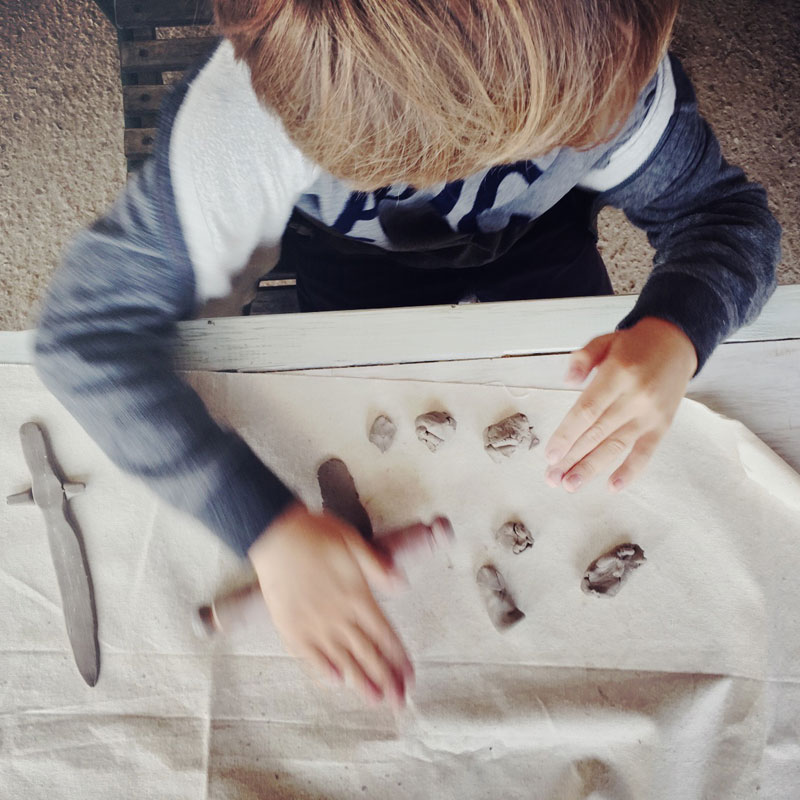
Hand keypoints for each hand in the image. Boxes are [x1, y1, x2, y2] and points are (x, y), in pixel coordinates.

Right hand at [248, 502, 413, 708]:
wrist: (276, 535)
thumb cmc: (317, 534)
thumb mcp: (354, 542)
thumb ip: (377, 567)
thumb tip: (401, 585)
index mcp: (357, 595)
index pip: (384, 634)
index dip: (398, 657)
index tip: (409, 676)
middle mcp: (338, 615)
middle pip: (366, 652)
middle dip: (385, 678)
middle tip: (398, 701)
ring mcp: (313, 623)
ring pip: (341, 658)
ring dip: (359, 680)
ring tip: (374, 700)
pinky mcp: (290, 626)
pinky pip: (308, 655)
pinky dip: (322, 669)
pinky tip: (334, 682)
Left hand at [544, 317, 697, 492]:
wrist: (676, 343)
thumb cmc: (634, 345)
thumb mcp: (603, 341)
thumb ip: (582, 358)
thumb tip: (567, 381)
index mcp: (617, 374)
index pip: (587, 411)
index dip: (567, 435)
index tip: (550, 454)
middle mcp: (634, 398)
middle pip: (597, 434)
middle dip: (572, 459)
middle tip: (552, 478)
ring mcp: (650, 415)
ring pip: (616, 447)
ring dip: (591, 469)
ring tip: (570, 485)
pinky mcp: (662, 426)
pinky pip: (645, 453)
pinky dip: (630, 471)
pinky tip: (613, 486)